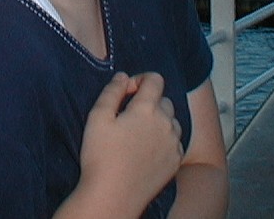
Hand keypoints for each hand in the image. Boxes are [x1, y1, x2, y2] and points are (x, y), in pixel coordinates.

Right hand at [76, 72, 183, 216]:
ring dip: (158, 119)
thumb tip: (123, 77)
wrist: (114, 195)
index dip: (140, 79)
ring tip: (137, 132)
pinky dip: (164, 138)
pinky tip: (145, 148)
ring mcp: (174, 144)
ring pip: (172, 121)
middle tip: (127, 114)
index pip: (155, 79)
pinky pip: (175, 141)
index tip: (127, 91)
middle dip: (148, 100)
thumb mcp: (97, 116)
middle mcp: (166, 124)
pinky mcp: (175, 162)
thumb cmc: (101, 155)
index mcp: (146, 109)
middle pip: (164, 100)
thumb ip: (112, 91)